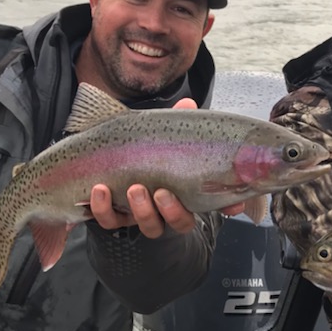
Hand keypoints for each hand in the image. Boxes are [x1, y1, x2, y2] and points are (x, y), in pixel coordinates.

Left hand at [88, 97, 243, 235]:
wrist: (99, 159)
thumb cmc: (138, 148)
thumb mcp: (158, 132)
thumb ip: (174, 120)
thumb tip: (188, 104)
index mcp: (183, 189)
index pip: (211, 203)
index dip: (225, 207)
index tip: (232, 206)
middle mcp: (165, 208)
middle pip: (179, 222)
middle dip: (172, 211)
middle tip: (162, 192)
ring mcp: (140, 214)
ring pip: (149, 226)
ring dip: (142, 211)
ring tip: (134, 189)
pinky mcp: (112, 215)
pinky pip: (110, 221)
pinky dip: (103, 208)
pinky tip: (100, 189)